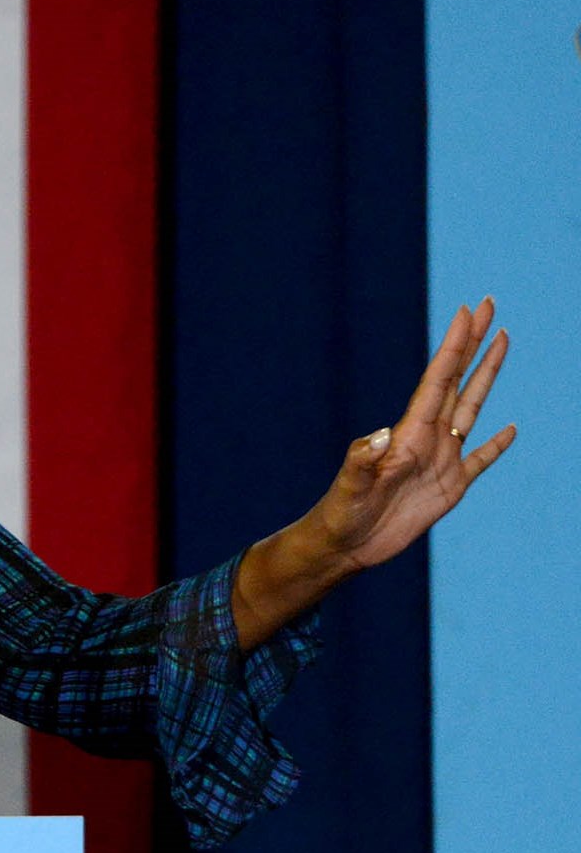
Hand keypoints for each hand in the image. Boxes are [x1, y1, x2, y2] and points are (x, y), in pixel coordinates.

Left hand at [311, 296, 515, 574]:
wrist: (344, 546)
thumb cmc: (341, 514)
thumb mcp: (350, 487)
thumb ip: (364, 461)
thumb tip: (383, 434)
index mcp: (408, 432)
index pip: (438, 379)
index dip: (453, 345)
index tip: (466, 311)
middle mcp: (427, 438)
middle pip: (458, 381)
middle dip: (473, 343)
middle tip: (488, 306)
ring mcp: (440, 461)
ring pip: (471, 409)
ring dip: (487, 376)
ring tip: (501, 342)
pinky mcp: (449, 488)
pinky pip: (479, 460)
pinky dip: (496, 445)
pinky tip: (510, 429)